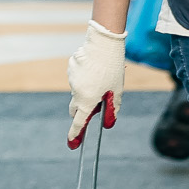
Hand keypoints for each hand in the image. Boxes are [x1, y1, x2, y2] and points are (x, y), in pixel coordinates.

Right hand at [67, 22, 125, 146]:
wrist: (103, 45)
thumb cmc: (113, 70)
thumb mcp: (117, 91)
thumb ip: (112, 109)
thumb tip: (108, 125)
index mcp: (87, 100)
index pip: (80, 122)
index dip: (76, 134)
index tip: (72, 144)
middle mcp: (76, 92)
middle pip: (75, 109)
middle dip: (82, 111)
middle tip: (95, 106)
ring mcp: (72, 80)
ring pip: (78, 91)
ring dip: (87, 90)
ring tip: (102, 77)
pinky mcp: (71, 69)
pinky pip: (77, 78)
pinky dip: (84, 78)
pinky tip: (95, 68)